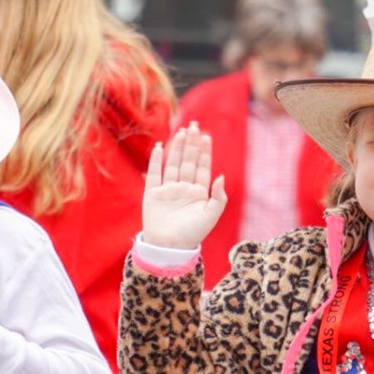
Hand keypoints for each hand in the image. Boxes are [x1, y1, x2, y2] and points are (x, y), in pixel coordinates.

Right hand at [141, 122, 225, 249]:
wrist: (169, 248)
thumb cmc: (192, 234)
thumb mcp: (210, 216)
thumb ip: (218, 197)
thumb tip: (221, 176)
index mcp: (198, 193)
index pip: (202, 168)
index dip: (204, 152)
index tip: (206, 136)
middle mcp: (183, 188)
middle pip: (188, 161)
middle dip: (191, 144)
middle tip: (194, 126)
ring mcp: (167, 190)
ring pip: (173, 164)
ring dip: (177, 148)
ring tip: (181, 132)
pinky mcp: (152, 194)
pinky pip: (155, 174)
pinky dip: (156, 160)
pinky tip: (160, 147)